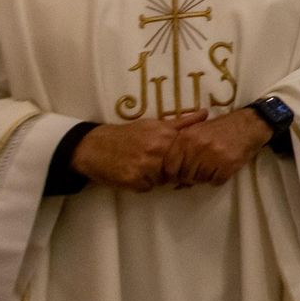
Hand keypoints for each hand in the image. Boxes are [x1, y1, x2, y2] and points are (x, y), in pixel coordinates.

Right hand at [71, 110, 208, 191]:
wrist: (93, 146)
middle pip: (177, 169)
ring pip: (162, 180)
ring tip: (139, 165)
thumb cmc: (128, 135)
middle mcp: (157, 150)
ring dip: (154, 177)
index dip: (184, 159)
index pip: (187, 153)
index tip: (177, 159)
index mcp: (165, 135)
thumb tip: (206, 112)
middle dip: (169, 169)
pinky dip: (141, 184)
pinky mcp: (134, 180)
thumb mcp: (154, 124)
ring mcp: (146, 166)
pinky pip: (147, 188)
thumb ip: (182, 122)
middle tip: (153, 162)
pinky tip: (131, 173)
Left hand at [161, 110, 273, 187]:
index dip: (174, 174)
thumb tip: (169, 172)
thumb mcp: (196, 130)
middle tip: (200, 171)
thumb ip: (181, 147)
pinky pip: (216, 181)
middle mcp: (197, 147)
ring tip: (213, 167)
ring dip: (206, 178)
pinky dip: (219, 178)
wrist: (248, 125)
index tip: (180, 174)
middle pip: (185, 175)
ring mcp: (213, 156)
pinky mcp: (227, 164)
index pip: (170, 166)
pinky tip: (223, 168)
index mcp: (186, 138)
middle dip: (191, 177)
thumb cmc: (219, 129)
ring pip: (200, 180)